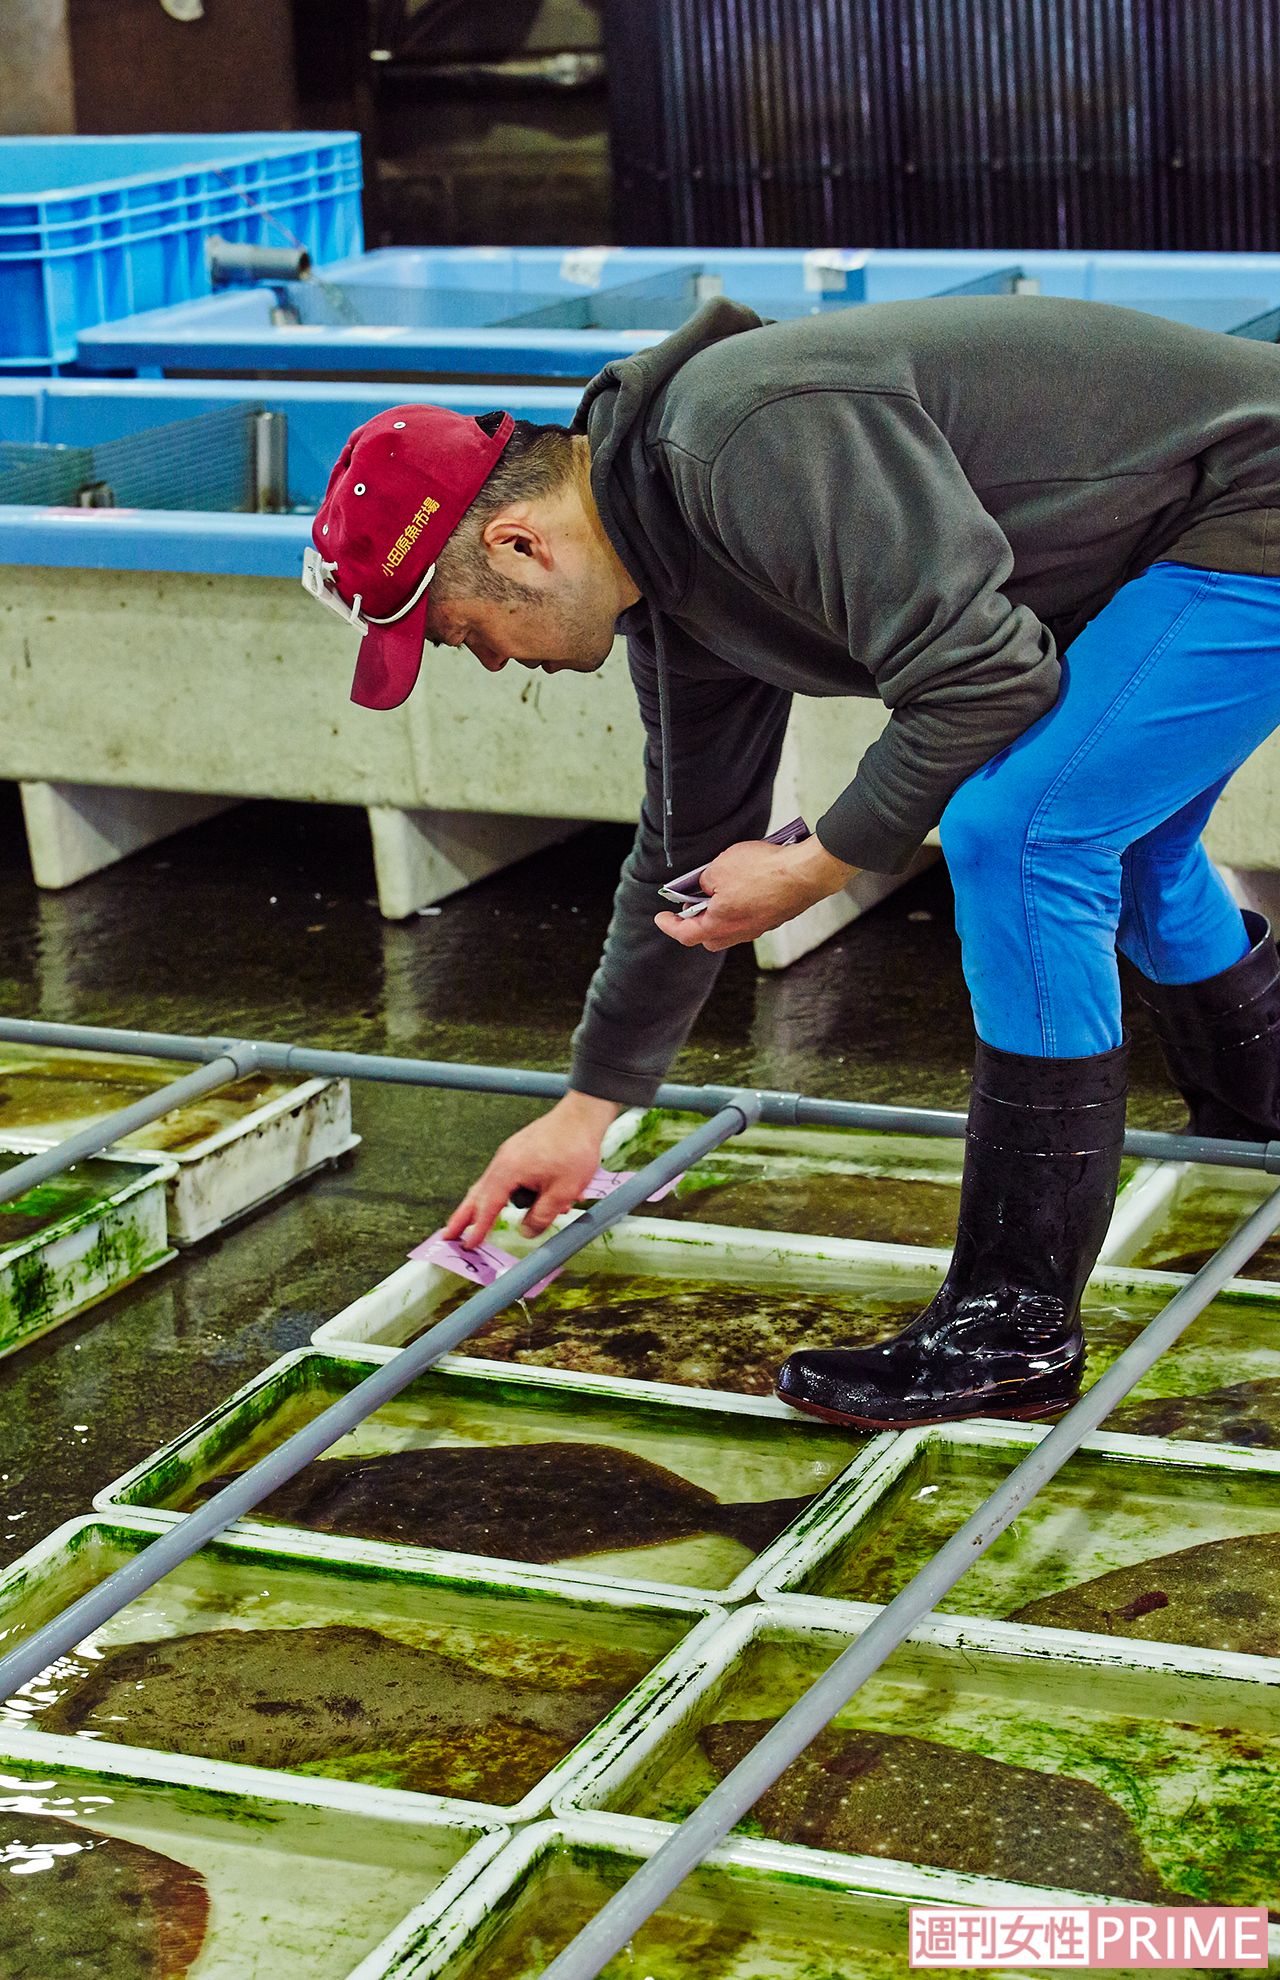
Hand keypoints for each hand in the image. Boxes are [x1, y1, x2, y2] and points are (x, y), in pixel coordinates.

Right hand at [442, 1090, 621, 1247]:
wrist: (582, 1114)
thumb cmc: (574, 1149)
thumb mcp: (562, 1191)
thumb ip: (542, 1215)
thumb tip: (526, 1232)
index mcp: (509, 1171)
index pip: (489, 1206)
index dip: (478, 1228)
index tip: (468, 1244)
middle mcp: (504, 1160)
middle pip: (479, 1193)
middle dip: (464, 1216)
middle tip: (448, 1234)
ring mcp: (510, 1153)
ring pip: (493, 1185)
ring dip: (487, 1205)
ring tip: (474, 1223)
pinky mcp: (520, 1150)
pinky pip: (509, 1176)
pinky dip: (509, 1191)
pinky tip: (529, 1200)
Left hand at [654, 834, 857, 952]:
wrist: (806, 873)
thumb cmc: (763, 870)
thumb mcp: (720, 867)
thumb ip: (706, 880)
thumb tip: (707, 885)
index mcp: (719, 924)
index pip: (686, 934)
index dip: (669, 926)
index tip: (661, 918)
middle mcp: (740, 932)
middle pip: (710, 937)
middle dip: (697, 924)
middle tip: (690, 906)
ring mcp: (760, 927)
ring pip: (732, 928)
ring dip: (721, 913)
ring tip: (717, 891)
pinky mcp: (776, 917)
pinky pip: (751, 917)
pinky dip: (740, 907)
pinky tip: (743, 888)